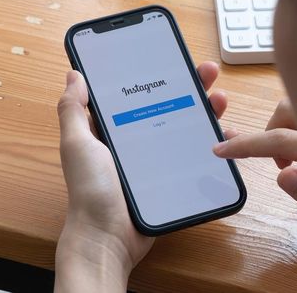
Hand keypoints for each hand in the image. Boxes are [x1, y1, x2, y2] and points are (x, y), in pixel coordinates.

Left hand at [55, 62, 227, 291]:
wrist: (109, 239)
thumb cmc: (89, 191)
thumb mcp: (76, 145)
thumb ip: (72, 110)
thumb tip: (74, 73)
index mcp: (109, 130)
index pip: (134, 93)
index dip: (153, 74)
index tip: (172, 57)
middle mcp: (132, 142)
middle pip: (165, 105)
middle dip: (187, 86)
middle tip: (207, 72)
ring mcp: (153, 161)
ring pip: (183, 127)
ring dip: (204, 111)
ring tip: (220, 100)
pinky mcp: (170, 179)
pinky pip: (192, 156)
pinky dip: (210, 143)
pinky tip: (224, 133)